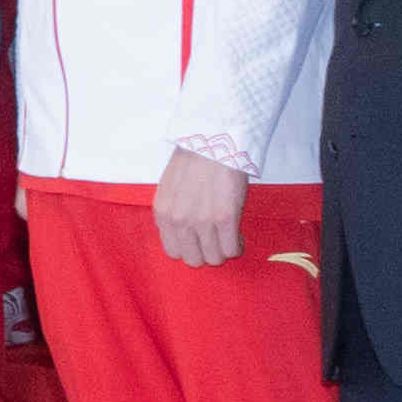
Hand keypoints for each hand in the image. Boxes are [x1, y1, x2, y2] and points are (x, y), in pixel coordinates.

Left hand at [149, 145, 252, 266]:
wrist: (214, 142)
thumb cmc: (194, 160)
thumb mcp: (170, 188)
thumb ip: (173, 212)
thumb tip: (182, 232)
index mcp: (163, 213)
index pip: (172, 251)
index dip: (189, 248)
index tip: (199, 241)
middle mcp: (179, 221)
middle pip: (193, 259)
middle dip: (206, 253)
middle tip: (216, 240)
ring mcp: (201, 222)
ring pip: (214, 258)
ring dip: (223, 250)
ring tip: (229, 237)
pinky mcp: (225, 219)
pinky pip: (231, 250)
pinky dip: (237, 247)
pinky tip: (238, 235)